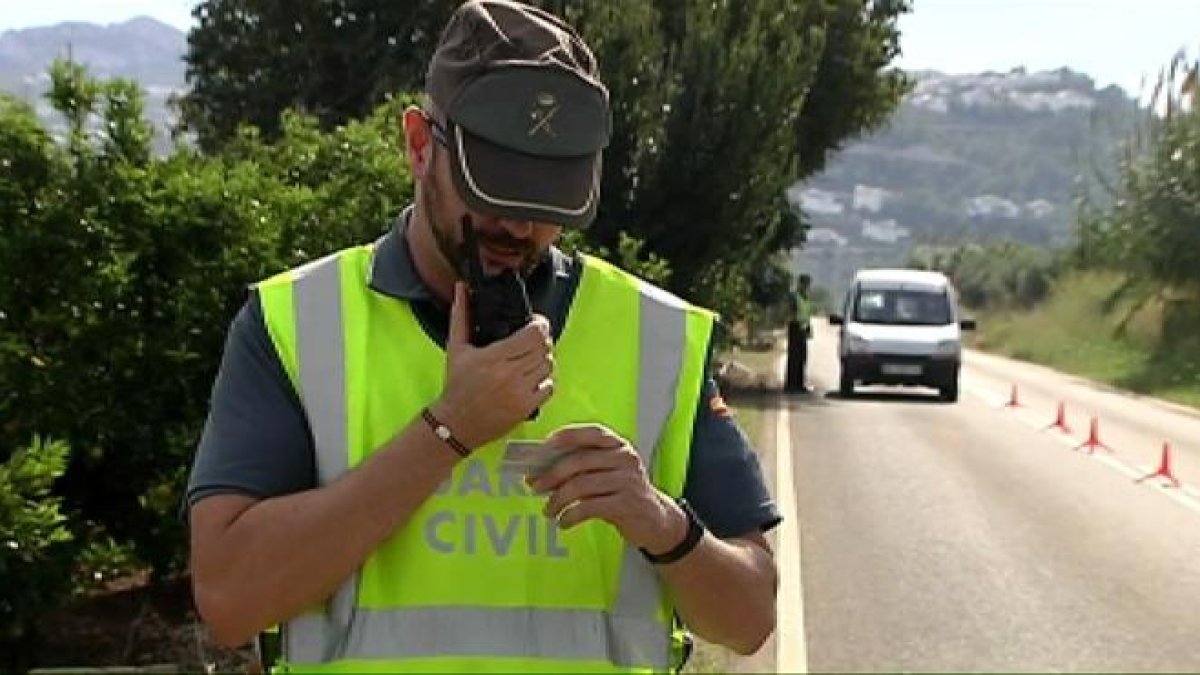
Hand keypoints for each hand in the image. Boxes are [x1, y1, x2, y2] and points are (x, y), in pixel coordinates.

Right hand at [433, 282, 553, 448]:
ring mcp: (520, 392)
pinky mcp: (526, 408)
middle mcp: (509, 374)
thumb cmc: (456, 384)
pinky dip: (545, 380)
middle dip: (543, 340)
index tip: (536, 323)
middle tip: (534, 340)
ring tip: (532, 358)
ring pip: (549, 366)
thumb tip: (461, 288)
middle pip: (544, 348)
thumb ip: (461, 315)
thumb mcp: (456, 348)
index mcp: (494, 357)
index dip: (541, 325)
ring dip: (544, 359)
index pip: (534, 334)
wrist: (456, 423)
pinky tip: (532, 378)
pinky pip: (549, 387)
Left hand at [528, 424, 686, 552]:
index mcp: (618, 445)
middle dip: (551, 475)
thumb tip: (538, 469)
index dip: (565, 437)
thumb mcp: (606, 472)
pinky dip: (570, 515)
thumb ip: (580, 466)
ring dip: (558, 500)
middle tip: (534, 487)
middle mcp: (625, 458)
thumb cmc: (622, 492)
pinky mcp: (627, 504)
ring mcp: (628, 481)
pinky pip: (589, 507)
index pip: (590, 432)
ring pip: (581, 485)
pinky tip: (563, 522)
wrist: (656, 519)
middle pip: (579, 461)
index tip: (543, 448)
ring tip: (549, 511)